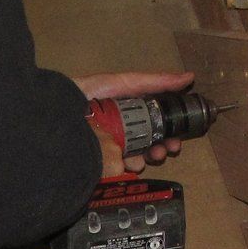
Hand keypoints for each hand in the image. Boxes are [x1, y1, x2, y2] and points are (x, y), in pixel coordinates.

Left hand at [74, 70, 193, 172]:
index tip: (179, 137)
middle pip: (147, 145)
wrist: (58, 113)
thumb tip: (189, 78)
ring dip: (148, 158)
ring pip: (136, 159)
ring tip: (150, 157)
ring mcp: (108, 149)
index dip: (169, 132)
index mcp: (127, 114)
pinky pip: (119, 170)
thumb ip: (155, 82)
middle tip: (168, 149)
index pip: (154, 125)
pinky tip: (130, 163)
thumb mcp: (124, 84)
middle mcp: (119, 132)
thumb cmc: (90, 92)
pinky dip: (129, 168)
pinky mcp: (98, 163)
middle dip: (161, 148)